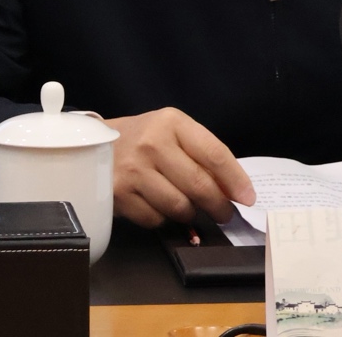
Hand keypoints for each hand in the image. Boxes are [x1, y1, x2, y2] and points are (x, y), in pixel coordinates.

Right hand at [104, 107, 255, 227]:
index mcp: (171, 122)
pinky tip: (160, 207)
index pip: (214, 153)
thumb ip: (200, 155)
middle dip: (219, 205)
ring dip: (191, 214)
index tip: (248, 197)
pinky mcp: (119, 195)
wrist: (93, 146)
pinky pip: (156, 219)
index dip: (235, 179)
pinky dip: (164, 219)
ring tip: (192, 210)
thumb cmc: (142, 140)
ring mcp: (134, 170)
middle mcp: (152, 143)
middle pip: (199, 184)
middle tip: (226, 214)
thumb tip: (233, 190)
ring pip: (179, 206)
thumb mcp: (171, 133)